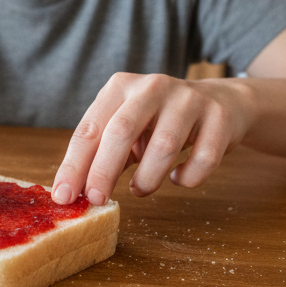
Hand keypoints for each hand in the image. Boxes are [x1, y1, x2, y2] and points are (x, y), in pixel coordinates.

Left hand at [51, 73, 251, 204]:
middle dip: (104, 171)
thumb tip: (73, 193)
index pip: (90, 128)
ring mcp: (189, 99)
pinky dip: (187, 178)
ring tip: (140, 189)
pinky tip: (178, 177)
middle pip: (121, 131)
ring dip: (147, 178)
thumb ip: (102, 154)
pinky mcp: (220, 118)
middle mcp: (152, 87)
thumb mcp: (127, 128)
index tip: (63, 196)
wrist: (222, 103)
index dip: (74, 164)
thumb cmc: (159, 122)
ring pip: (163, 146)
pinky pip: (202, 159)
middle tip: (96, 199)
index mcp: (120, 87)